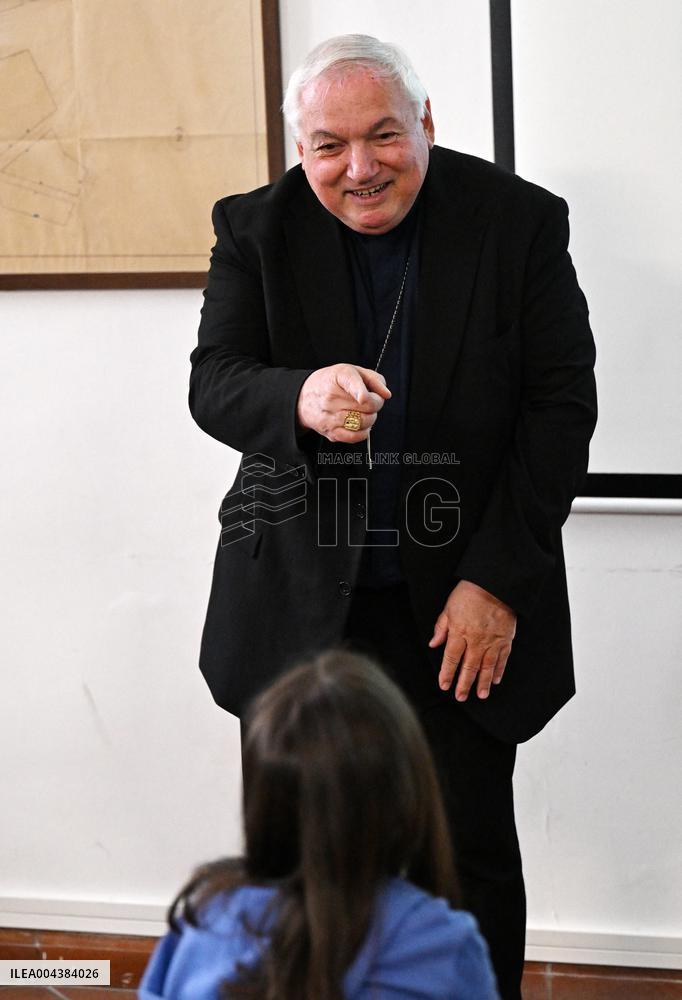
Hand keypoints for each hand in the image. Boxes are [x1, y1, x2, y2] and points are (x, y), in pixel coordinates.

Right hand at [296, 364, 390, 441]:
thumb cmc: (332, 382)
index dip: (360, 393)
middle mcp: (332, 397)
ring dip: (370, 418)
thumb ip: (373, 379)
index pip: (352, 386)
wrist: (303, 397)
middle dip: (376, 404)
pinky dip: (363, 432)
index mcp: (339, 377)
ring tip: (363, 411)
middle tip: (370, 400)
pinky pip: (355, 437)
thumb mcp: (352, 371)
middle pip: (368, 406)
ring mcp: (330, 417)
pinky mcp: (330, 432)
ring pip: (364, 422)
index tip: (363, 398)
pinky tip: (360, 424)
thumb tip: (386, 394)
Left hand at [429, 580, 515, 700]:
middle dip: (464, 684)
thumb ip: (441, 627)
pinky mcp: (505, 639)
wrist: (495, 584)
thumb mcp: (449, 608)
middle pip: (468, 667)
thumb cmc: (470, 593)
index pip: (451, 658)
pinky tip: (495, 680)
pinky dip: (499, 671)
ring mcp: (492, 641)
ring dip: (482, 683)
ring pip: (487, 667)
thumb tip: (433, 644)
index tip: (444, 685)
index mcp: (459, 632)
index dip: (447, 673)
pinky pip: (502, 659)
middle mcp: (476, 640)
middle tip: (460, 697)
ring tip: (480, 695)